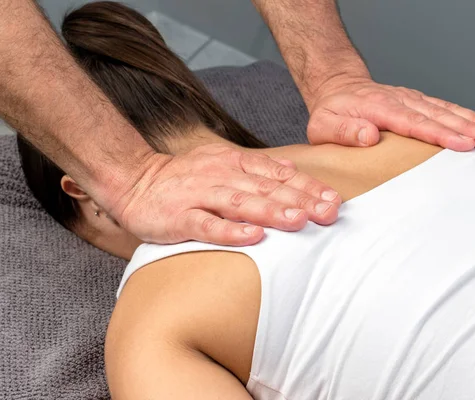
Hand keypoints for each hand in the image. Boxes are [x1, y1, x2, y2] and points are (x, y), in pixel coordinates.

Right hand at [107, 144, 340, 245]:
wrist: (133, 181)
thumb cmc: (184, 179)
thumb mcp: (221, 163)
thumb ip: (256, 167)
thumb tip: (290, 169)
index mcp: (234, 163)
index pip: (277, 175)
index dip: (307, 186)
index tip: (333, 200)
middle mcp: (221, 176)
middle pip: (266, 188)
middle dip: (300, 200)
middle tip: (328, 213)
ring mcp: (199, 196)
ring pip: (241, 203)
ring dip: (271, 211)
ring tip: (299, 221)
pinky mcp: (179, 217)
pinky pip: (207, 225)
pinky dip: (231, 232)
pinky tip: (254, 237)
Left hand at [306, 76, 474, 150]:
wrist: (338, 88)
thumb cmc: (331, 112)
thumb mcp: (324, 125)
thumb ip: (344, 130)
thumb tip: (368, 135)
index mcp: (378, 107)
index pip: (412, 122)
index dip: (438, 134)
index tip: (461, 144)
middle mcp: (400, 100)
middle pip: (437, 115)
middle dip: (466, 128)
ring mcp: (412, 99)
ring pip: (446, 110)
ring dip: (473, 121)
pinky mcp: (419, 102)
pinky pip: (446, 108)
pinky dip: (468, 116)